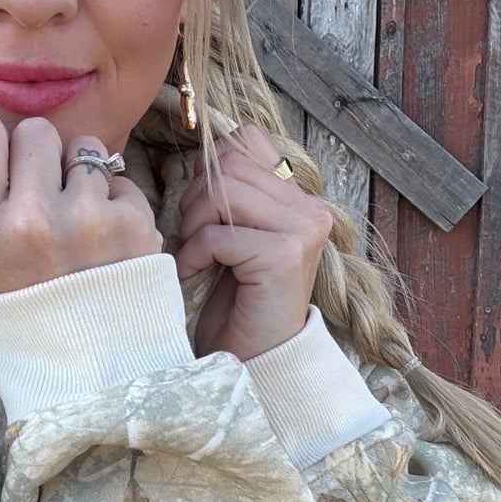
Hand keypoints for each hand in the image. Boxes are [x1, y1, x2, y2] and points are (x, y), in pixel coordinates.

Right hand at [0, 110, 161, 295]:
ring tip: (76, 219)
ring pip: (83, 147)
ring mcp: (88, 219)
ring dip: (79, 175)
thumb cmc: (29, 305)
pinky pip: (120, 177)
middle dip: (38, 158)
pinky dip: (114, 200)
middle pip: (34, 132)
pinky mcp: (133, 222)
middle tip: (41, 199)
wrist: (94, 362)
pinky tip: (106, 236)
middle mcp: (33, 219)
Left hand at [175, 125, 332, 361]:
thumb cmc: (237, 301)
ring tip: (193, 253)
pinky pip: (217, 234)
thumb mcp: (232, 236)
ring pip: (222, 192)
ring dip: (193, 224)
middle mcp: (309, 210)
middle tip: (190, 236)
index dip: (210, 166)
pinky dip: (193, 254)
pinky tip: (193, 273)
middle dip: (195, 197)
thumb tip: (201, 156)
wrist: (256, 360)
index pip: (248, 141)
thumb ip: (228, 194)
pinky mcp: (284, 256)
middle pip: (229, 163)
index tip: (199, 206)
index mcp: (299, 199)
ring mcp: (302, 231)